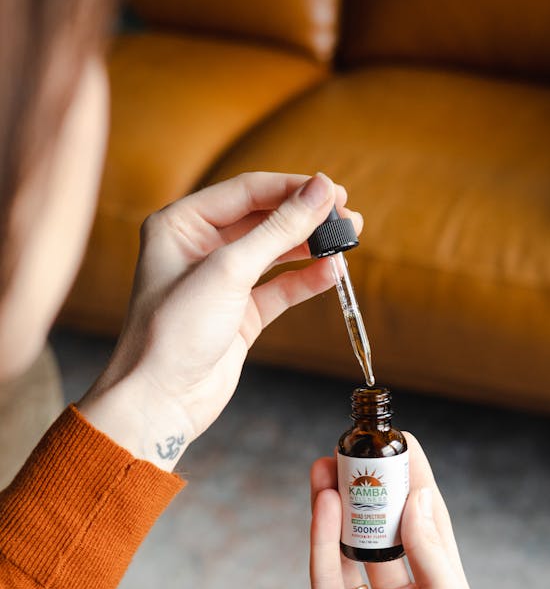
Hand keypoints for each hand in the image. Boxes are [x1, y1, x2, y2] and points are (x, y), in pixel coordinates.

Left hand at [78, 172, 361, 468]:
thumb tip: (320, 191)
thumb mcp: (229, 270)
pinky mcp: (239, 314)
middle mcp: (198, 248)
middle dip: (306, 217)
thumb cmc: (175, 331)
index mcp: (180, 224)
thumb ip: (278, 229)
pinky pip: (279, 289)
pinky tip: (332, 272)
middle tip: (347, 215)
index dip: (292, 189)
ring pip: (275, 254)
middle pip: (263, 219)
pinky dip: (306, 280)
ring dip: (311, 247)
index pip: (246, 192)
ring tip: (349, 240)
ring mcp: (221, 283)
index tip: (332, 190)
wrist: (162, 400)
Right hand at [309, 434, 476, 588]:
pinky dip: (322, 536)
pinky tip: (322, 501)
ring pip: (351, 545)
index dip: (416, 481)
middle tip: (358, 447)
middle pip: (386, 529)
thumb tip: (418, 497)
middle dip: (373, 488)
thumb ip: (428, 551)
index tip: (403, 441)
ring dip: (342, 505)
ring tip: (330, 463)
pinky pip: (324, 572)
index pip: (429, 523)